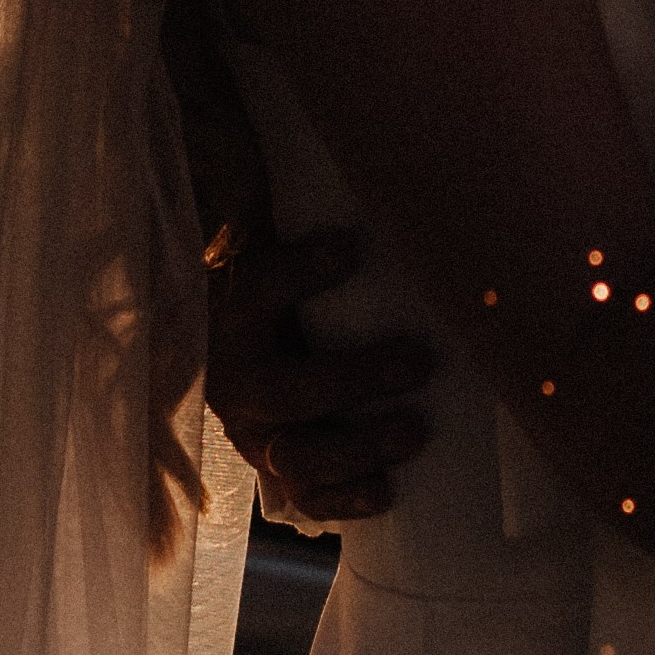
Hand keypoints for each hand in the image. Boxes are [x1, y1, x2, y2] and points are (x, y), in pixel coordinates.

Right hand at [204, 221, 434, 525]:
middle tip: (417, 359)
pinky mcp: (276, 468)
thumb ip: (315, 209)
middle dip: (353, 377)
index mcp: (239, 306)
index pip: (261, 286)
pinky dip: (344, 500)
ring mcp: (255, 430)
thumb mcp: (286, 238)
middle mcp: (237, 375)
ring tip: (415, 430)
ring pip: (297, 451)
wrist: (248, 343)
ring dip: (358, 445)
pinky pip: (305, 495)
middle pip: (285, 386)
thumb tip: (388, 155)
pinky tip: (386, 491)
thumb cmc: (295, 281)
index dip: (301, 271)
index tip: (350, 249)